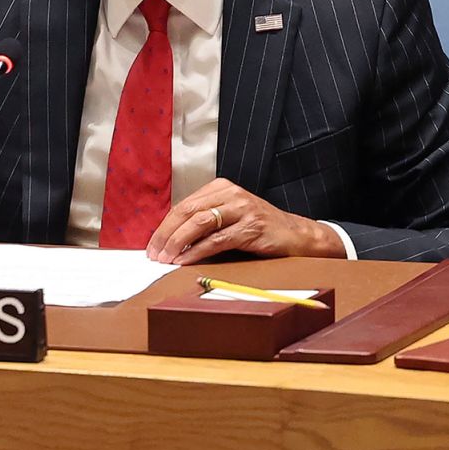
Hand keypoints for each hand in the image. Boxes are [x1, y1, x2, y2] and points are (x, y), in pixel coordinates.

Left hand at [145, 178, 345, 264]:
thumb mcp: (230, 216)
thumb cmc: (259, 229)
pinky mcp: (252, 228)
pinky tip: (186, 262)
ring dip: (178, 243)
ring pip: (199, 223)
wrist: (297, 235)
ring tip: (166, 259)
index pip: (183, 205)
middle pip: (187, 211)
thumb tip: (170, 241)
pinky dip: (197, 252)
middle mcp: (231, 194)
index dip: (164, 226)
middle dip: (166, 235)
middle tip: (153, 254)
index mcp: (221, 187)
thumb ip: (205, 222)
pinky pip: (217, 240)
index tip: (152, 246)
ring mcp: (242, 209)